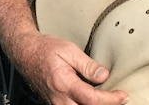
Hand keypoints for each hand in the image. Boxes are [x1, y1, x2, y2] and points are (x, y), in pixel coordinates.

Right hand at [13, 32, 128, 104]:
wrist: (25, 53)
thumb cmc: (45, 49)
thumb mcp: (68, 49)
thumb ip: (87, 64)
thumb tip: (104, 76)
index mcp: (63, 83)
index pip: (92, 100)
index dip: (111, 100)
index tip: (123, 95)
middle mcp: (59, 99)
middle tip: (119, 98)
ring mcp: (56, 104)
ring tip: (109, 98)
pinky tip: (95, 99)